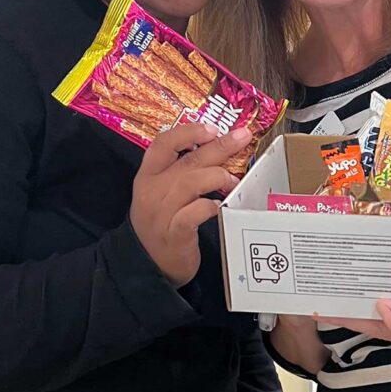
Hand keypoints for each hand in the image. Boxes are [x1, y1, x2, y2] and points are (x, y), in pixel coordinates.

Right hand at [130, 124, 252, 286]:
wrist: (148, 263)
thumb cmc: (161, 222)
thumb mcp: (161, 193)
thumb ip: (180, 171)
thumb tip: (216, 147)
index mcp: (148, 175)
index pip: (163, 143)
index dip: (188, 132)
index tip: (212, 128)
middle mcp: (152, 190)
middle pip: (187, 160)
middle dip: (219, 146)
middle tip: (242, 137)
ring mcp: (162, 212)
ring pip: (191, 182)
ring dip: (218, 176)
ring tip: (232, 180)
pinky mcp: (174, 233)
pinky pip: (193, 213)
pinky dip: (209, 206)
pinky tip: (219, 205)